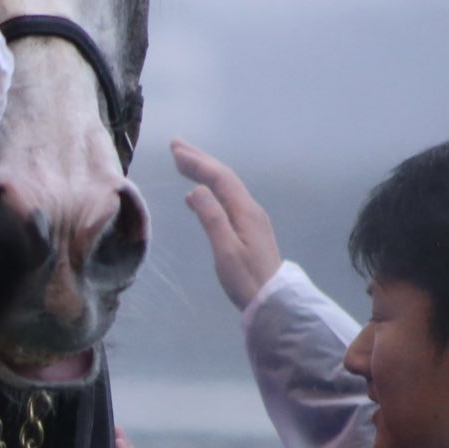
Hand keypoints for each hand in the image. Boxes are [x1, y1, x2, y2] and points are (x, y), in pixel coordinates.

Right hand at [172, 138, 281, 309]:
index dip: (198, 162)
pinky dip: (209, 189)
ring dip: (205, 172)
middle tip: (176, 146)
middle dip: (200, 160)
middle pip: (224, 178)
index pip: (220, 178)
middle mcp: (250, 209)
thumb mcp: (225, 250)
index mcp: (245, 211)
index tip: (175, 150)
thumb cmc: (246, 279)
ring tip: (183, 163)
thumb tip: (196, 189)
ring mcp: (251, 218)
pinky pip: (226, 198)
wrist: (273, 301)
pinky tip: (198, 195)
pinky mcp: (249, 229)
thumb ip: (212, 218)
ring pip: (225, 187)